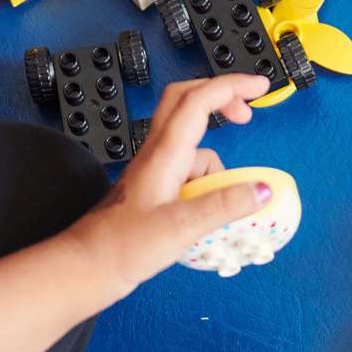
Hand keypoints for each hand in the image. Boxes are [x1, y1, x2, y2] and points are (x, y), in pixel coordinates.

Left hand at [58, 75, 271, 295]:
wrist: (89, 264)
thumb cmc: (122, 246)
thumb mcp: (181, 228)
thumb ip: (225, 206)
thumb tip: (262, 190)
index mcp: (165, 154)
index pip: (199, 100)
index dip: (231, 86)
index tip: (260, 86)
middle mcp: (158, 153)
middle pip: (187, 101)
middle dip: (221, 98)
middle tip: (247, 114)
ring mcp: (155, 168)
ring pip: (192, 144)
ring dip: (216, 161)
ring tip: (225, 200)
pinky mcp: (155, 186)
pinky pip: (188, 170)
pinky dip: (205, 181)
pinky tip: (207, 212)